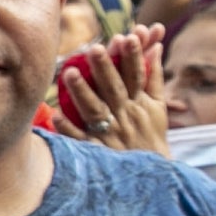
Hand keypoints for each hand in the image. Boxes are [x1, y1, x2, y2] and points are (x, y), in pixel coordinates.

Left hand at [52, 29, 167, 152]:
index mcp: (140, 104)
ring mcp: (111, 134)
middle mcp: (126, 117)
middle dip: (105, 68)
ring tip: (68, 72)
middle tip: (93, 48)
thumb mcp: (159, 108)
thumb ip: (155, 77)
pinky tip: (56, 115)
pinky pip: (80, 139)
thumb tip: (155, 46)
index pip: (136, 76)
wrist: (151, 179)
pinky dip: (69, 128)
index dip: (132, 57)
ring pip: (95, 110)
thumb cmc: (151, 137)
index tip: (126, 36)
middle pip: (114, 89)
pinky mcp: (97, 152)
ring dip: (82, 92)